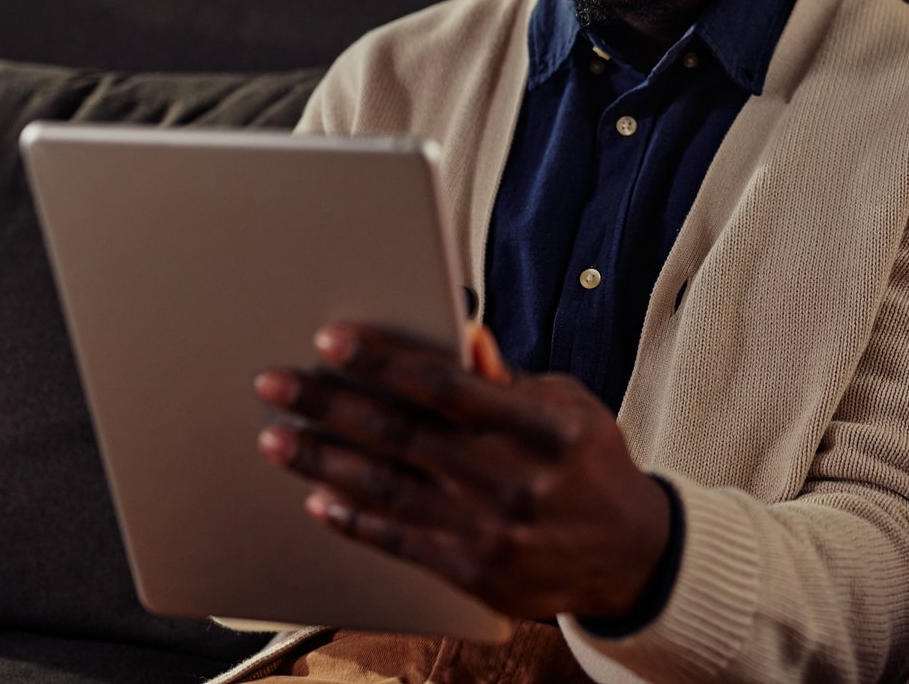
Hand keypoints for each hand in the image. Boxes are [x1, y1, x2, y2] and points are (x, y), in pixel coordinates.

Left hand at [253, 322, 672, 621]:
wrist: (630, 555)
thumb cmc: (591, 465)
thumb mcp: (569, 407)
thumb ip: (511, 380)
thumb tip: (465, 336)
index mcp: (540, 428)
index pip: (446, 386)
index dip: (383, 362)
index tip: (331, 341)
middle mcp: (512, 480)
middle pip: (402, 436)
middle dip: (330, 406)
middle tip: (278, 384)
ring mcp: (490, 531)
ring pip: (388, 489)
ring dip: (323, 461)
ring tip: (278, 437)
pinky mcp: (474, 572)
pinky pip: (399, 541)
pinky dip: (353, 518)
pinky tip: (317, 498)